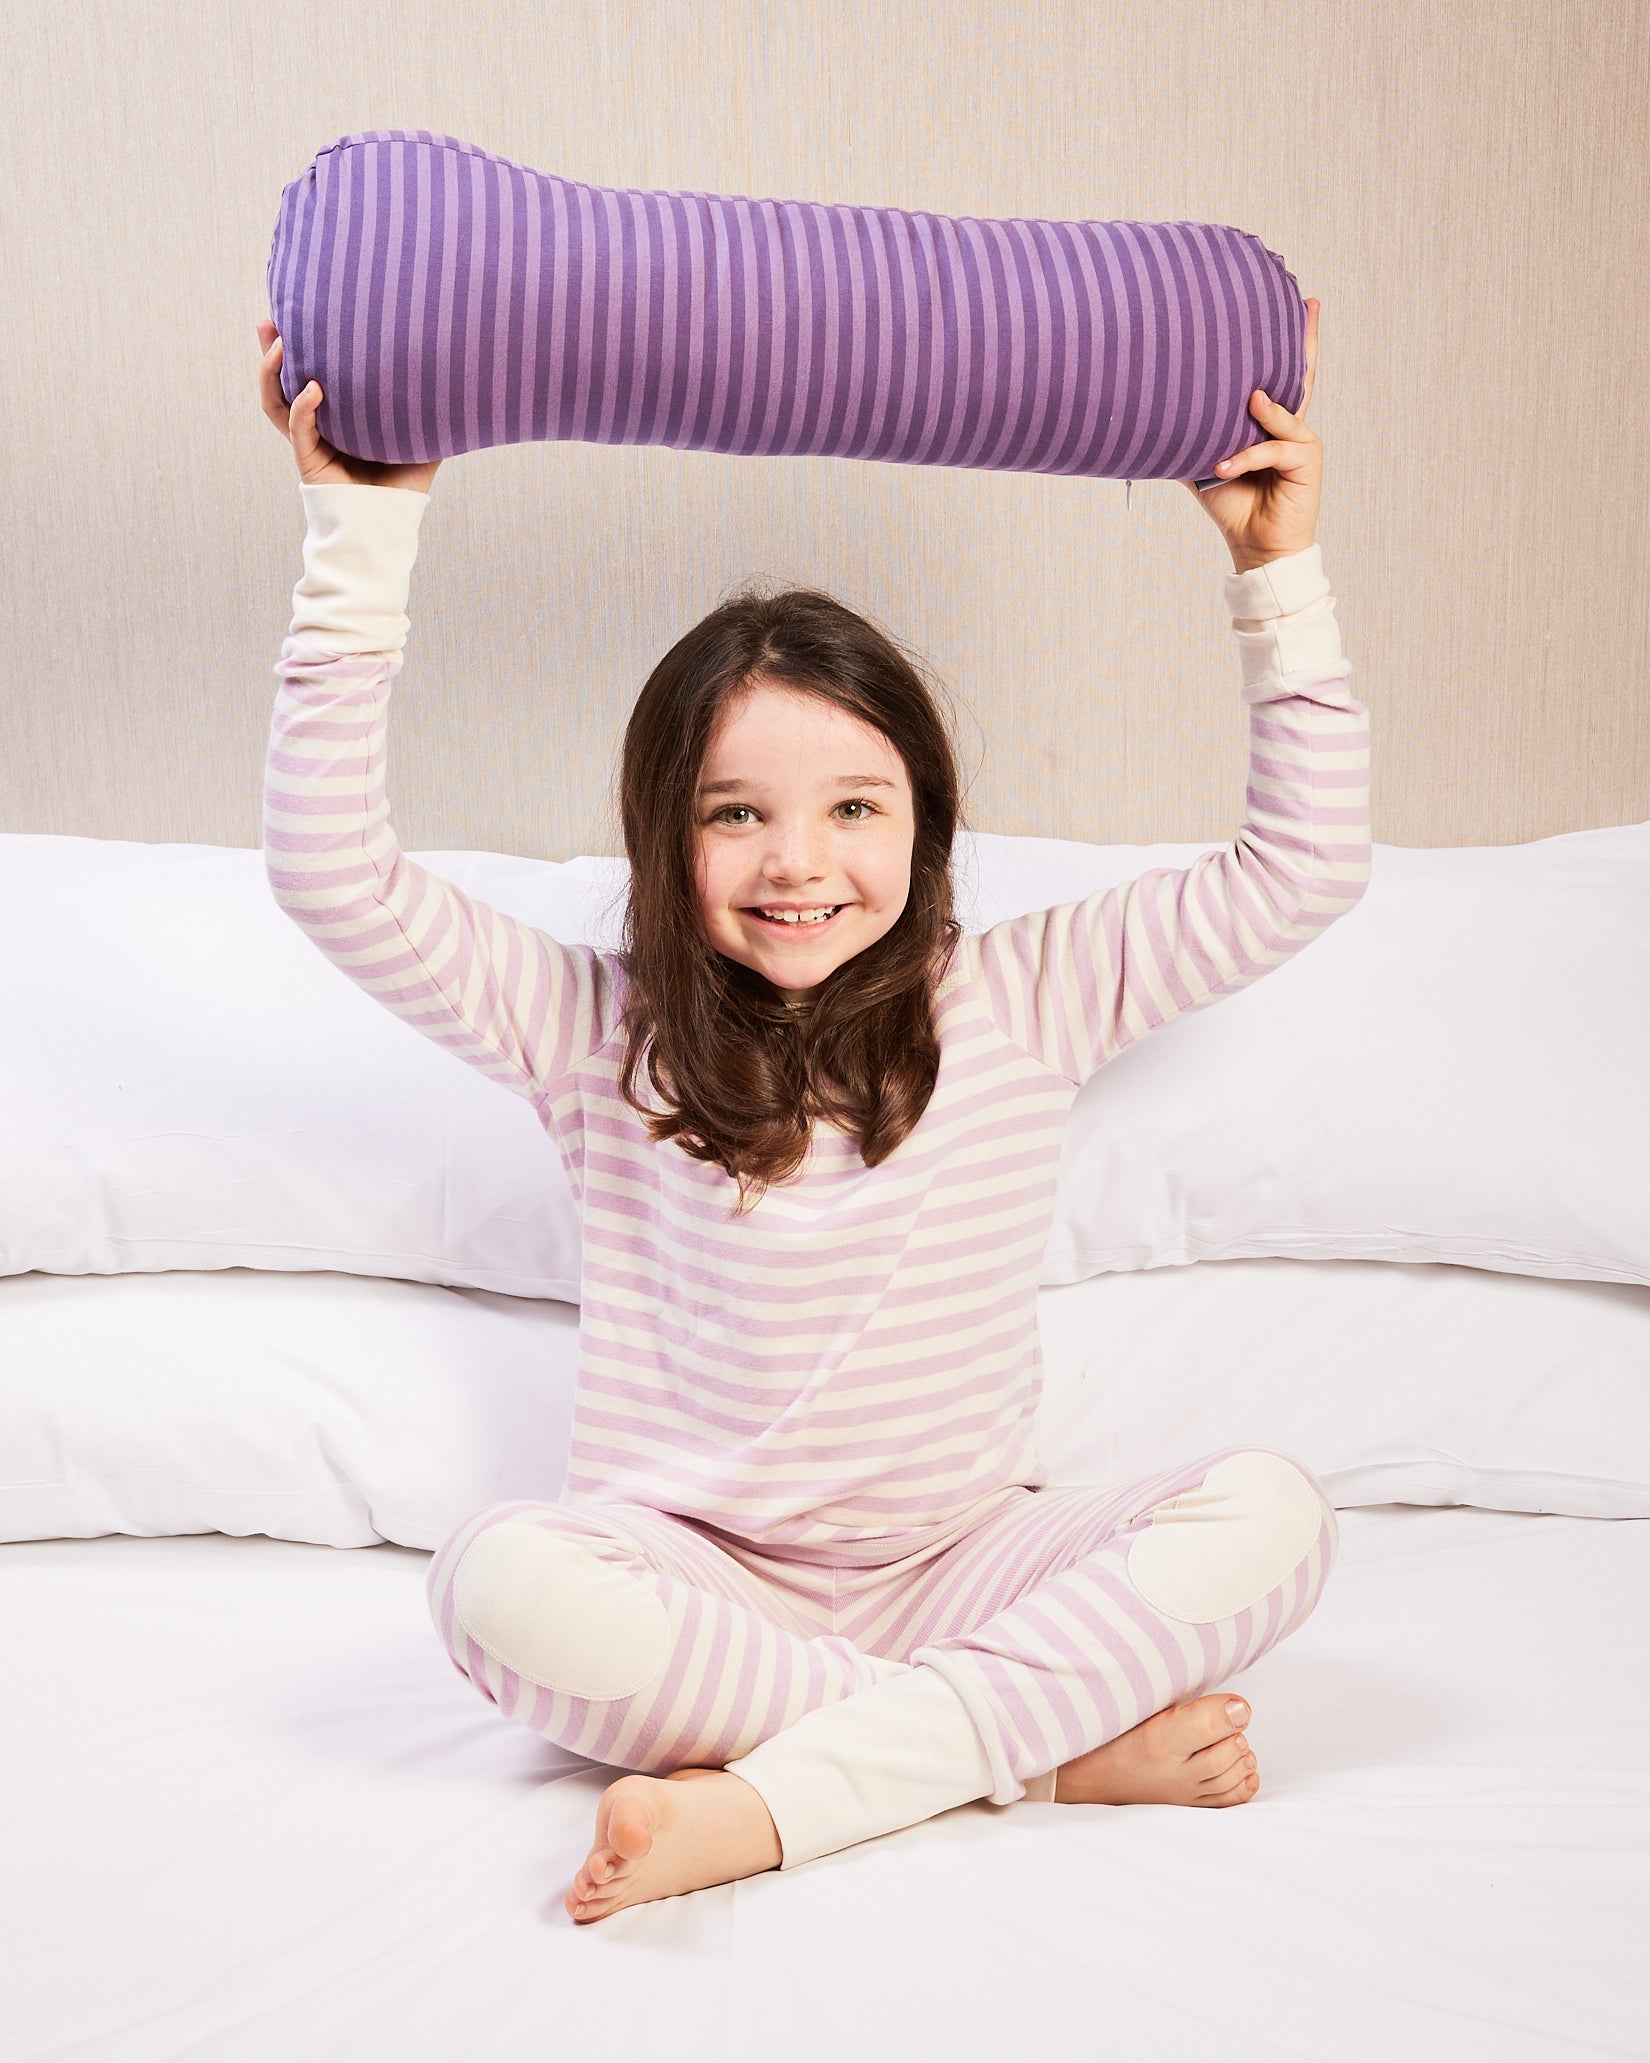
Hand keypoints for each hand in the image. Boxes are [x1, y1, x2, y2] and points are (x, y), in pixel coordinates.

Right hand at [256, 320, 441, 492]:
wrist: (389, 526)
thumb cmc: (403, 487)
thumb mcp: (420, 440)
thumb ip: (426, 411)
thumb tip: (451, 378)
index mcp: (336, 417)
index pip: (310, 375)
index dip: (300, 349)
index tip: (298, 316)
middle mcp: (318, 426)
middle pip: (283, 382)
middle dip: (271, 350)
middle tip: (268, 319)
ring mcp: (310, 443)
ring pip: (277, 403)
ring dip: (271, 373)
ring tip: (277, 343)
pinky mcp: (309, 462)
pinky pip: (299, 429)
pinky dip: (302, 408)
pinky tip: (313, 388)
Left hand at [1182, 297, 1320, 570]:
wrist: (1254, 546)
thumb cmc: (1233, 504)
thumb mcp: (1204, 466)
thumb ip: (1192, 438)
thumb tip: (1155, 418)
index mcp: (1270, 423)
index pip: (1279, 377)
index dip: (1288, 344)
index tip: (1297, 305)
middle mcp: (1290, 426)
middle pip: (1300, 376)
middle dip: (1305, 341)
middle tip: (1309, 305)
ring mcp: (1301, 442)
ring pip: (1284, 411)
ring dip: (1263, 408)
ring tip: (1247, 399)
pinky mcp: (1306, 462)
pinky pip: (1274, 449)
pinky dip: (1248, 456)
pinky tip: (1225, 464)